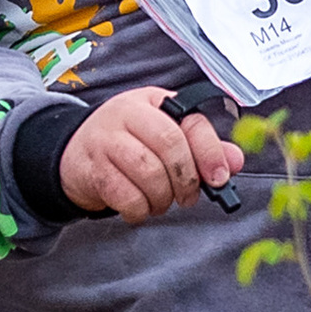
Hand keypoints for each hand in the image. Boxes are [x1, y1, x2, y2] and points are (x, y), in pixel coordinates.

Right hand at [60, 85, 244, 220]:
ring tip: (161, 202)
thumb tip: (235, 161)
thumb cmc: (129, 144)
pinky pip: (124, 195)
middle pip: (169, 145)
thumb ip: (202, 148)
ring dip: (162, 197)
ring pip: (147, 171)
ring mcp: (106, 139)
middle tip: (188, 197)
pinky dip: (139, 210)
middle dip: (186, 179)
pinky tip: (140, 207)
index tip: (220, 178)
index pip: (191, 122)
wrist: (74, 154)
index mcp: (154, 101)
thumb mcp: (165, 136)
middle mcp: (128, 114)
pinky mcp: (91, 168)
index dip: (210, 152)